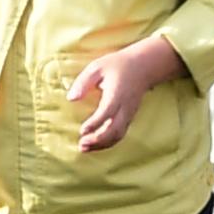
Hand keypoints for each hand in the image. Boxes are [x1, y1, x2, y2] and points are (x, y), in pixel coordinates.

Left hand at [63, 36, 184, 152]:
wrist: (143, 66)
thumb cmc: (117, 65)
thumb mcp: (97, 67)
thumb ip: (83, 82)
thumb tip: (71, 98)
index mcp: (117, 93)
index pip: (107, 112)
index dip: (95, 123)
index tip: (82, 130)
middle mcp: (125, 106)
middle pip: (114, 129)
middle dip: (98, 140)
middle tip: (81, 144)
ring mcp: (129, 113)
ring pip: (118, 135)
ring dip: (102, 145)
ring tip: (85, 148)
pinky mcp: (130, 117)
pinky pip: (121, 134)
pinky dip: (108, 142)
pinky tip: (95, 144)